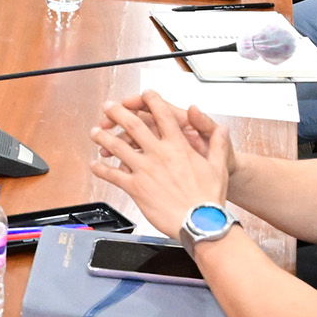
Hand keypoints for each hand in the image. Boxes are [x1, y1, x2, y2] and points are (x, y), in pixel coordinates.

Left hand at [92, 89, 234, 231]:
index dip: (152, 101)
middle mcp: (160, 154)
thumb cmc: (209, 198)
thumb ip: (218, 144)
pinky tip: (95, 165)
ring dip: (103, 137)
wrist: (200, 222)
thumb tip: (222, 128)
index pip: (163, 115)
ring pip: (118, 147)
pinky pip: (114, 175)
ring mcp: (145, 170)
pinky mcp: (136, 188)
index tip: (144, 94)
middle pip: (134, 126)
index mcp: (179, 146)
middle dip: (118, 113)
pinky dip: (101, 169)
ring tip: (95, 132)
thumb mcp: (219, 166)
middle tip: (108, 107)